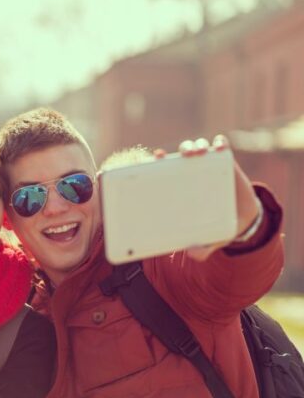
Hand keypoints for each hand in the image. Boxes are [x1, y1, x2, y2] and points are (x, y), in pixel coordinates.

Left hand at [155, 135, 259, 261]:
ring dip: (196, 145)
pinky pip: (221, 147)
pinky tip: (220, 145)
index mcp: (181, 189)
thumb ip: (200, 248)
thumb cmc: (216, 227)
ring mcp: (209, 167)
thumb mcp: (208, 239)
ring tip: (198, 152)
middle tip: (184, 156)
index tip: (155, 158)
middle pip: (181, 156)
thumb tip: (194, 254)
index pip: (165, 172)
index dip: (158, 164)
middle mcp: (192, 175)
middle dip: (180, 151)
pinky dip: (220, 143)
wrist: (241, 220)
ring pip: (198, 148)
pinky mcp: (226, 163)